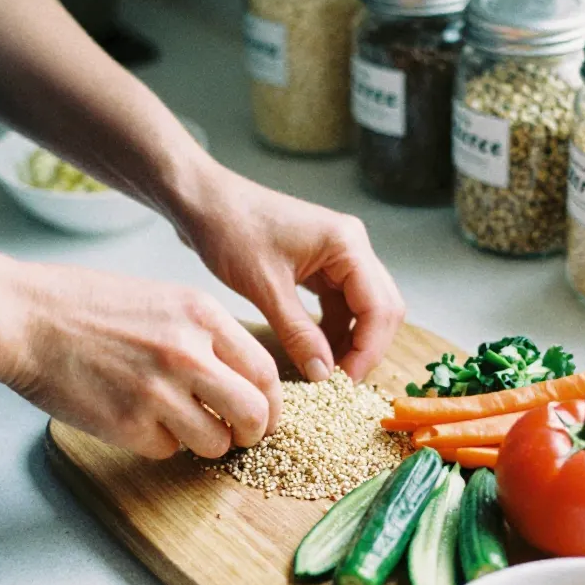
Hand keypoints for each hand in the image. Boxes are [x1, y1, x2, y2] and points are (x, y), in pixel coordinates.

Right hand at [2, 262, 281, 459]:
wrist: (25, 318)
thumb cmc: (88, 306)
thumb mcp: (163, 300)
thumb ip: (206, 334)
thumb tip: (241, 376)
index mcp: (202, 315)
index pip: (265, 371)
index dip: (271, 401)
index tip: (264, 413)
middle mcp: (188, 352)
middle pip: (255, 413)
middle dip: (254, 433)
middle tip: (240, 436)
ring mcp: (159, 391)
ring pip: (215, 442)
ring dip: (206, 443)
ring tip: (181, 425)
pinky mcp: (129, 425)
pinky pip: (168, 450)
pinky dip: (160, 443)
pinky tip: (135, 418)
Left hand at [179, 166, 404, 382]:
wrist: (204, 201)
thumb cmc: (230, 229)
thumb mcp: (264, 287)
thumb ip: (298, 333)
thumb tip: (324, 375)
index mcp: (347, 244)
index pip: (379, 307)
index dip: (368, 350)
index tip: (346, 383)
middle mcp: (351, 247)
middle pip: (381, 308)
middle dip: (366, 348)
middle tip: (341, 383)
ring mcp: (338, 255)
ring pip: (362, 308)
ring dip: (350, 341)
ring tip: (326, 373)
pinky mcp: (321, 265)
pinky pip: (339, 304)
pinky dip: (332, 330)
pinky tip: (315, 352)